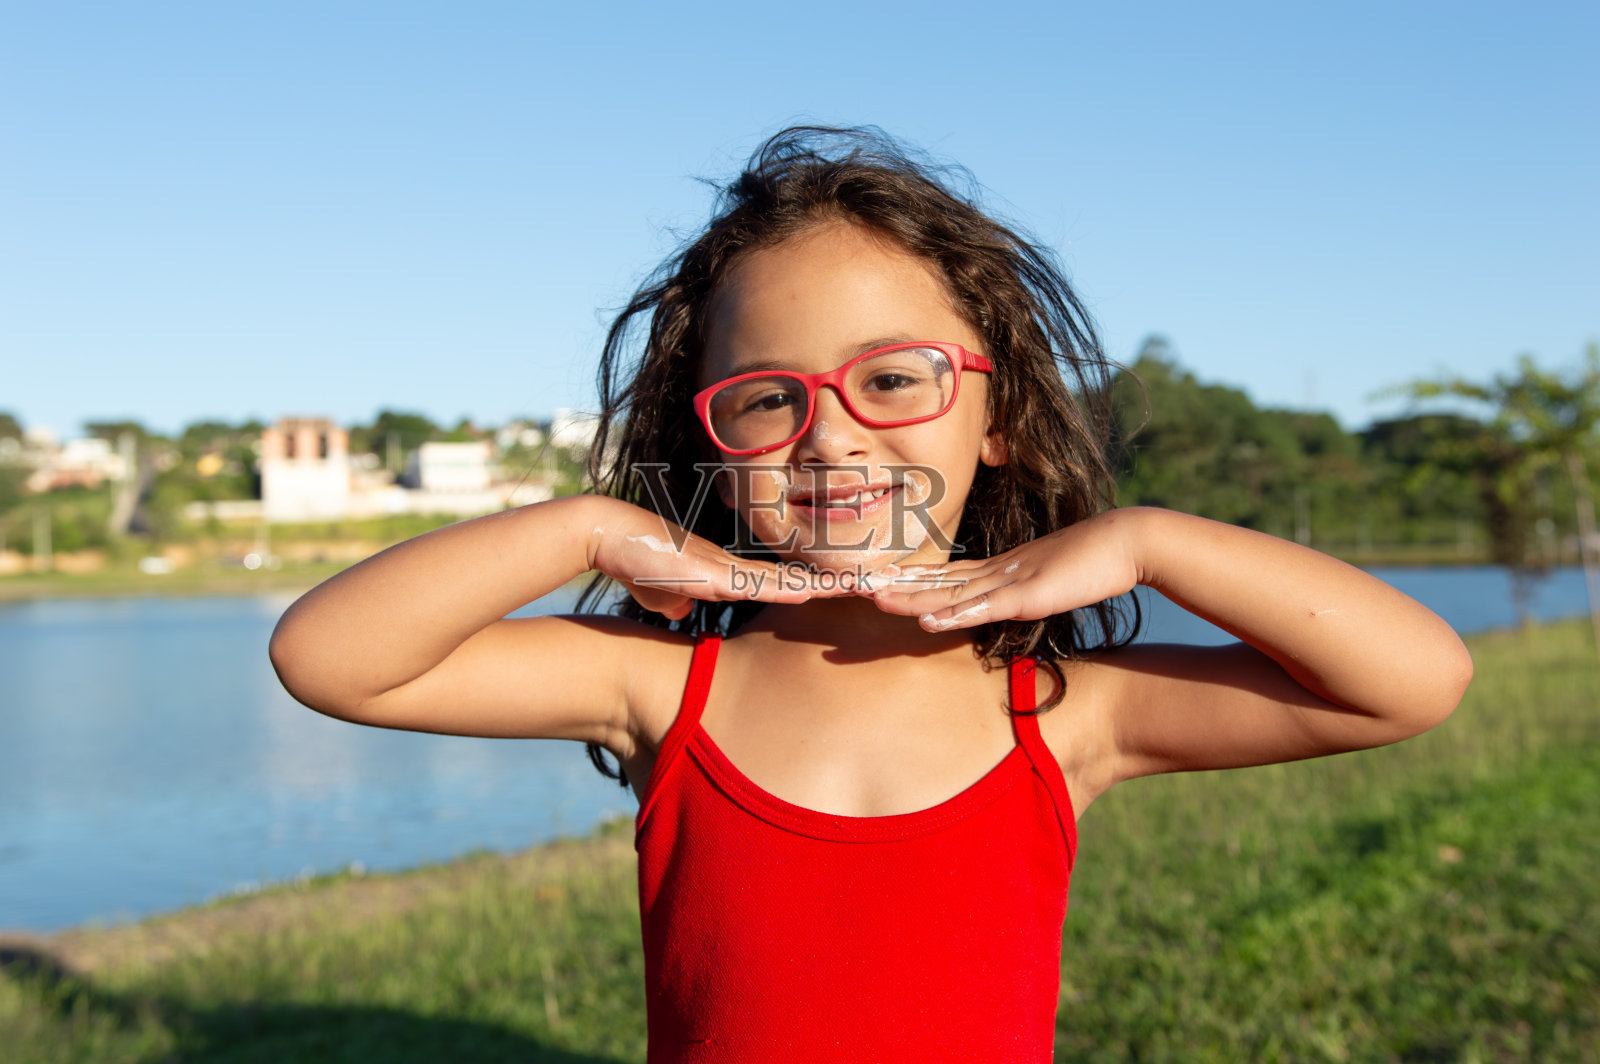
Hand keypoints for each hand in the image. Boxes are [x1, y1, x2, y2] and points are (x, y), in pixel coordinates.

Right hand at [588, 500, 843, 619]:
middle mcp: (735, 568)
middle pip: (799, 579)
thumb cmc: (633, 561)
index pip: (787, 583)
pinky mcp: (708, 573)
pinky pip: (756, 584)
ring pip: (787, 581)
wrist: (606, 533)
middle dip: (839, 585)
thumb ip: (678, 602)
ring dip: (824, 588)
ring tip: (865, 589)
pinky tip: (813, 595)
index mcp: (730, 573)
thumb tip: (685, 615)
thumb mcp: (662, 593)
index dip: (821, 588)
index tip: (853, 592)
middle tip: (881, 587)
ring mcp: (724, 569)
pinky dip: (785, 590)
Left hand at [867, 510, 1142, 631]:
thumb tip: (1007, 601)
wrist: (1127, 542)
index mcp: (1000, 570)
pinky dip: (953, 614)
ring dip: (912, 598)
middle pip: (937, 582)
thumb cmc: (1092, 563)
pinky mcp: (1028, 594)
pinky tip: (927, 620)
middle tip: (856, 590)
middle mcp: (997, 572)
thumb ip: (1024, 591)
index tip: (877, 584)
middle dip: (896, 588)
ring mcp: (1010, 581)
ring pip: (951, 593)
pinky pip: (984, 607)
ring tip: (876, 601)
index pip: (946, 576)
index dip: (911, 581)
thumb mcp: (1049, 580)